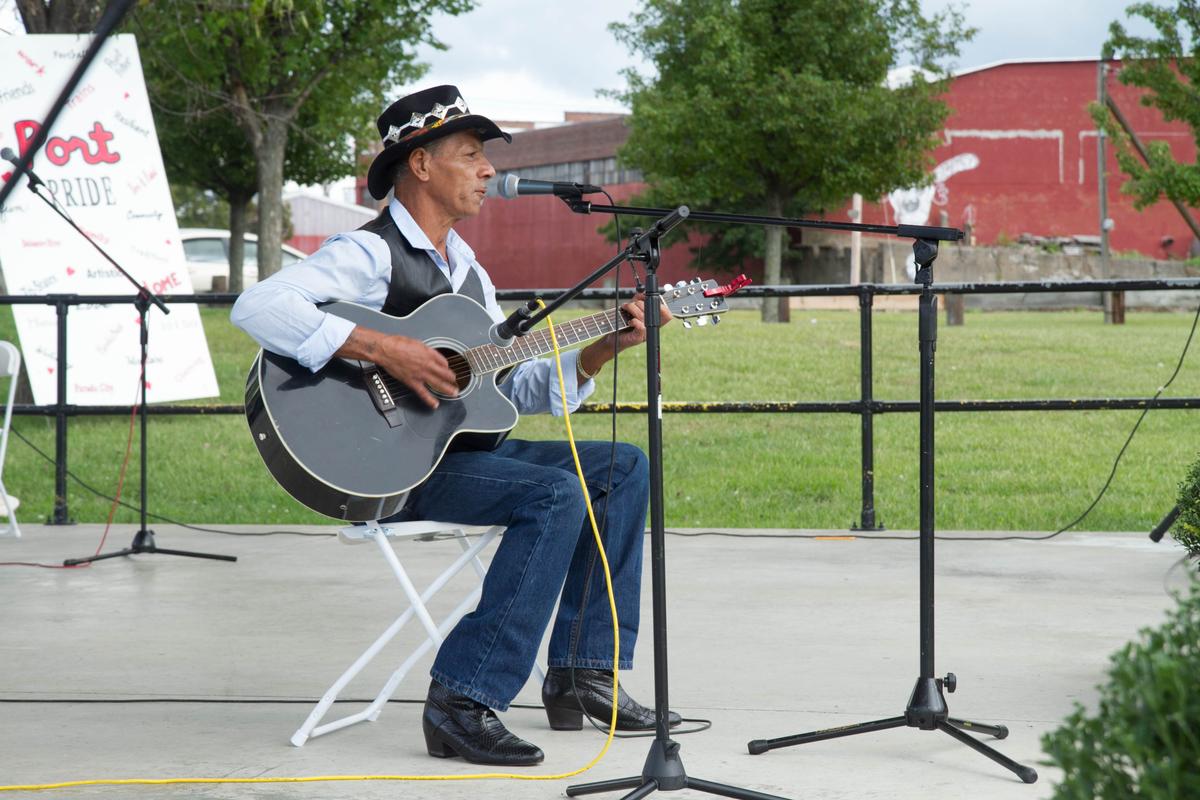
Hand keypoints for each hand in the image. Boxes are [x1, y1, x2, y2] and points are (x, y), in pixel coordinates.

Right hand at [338, 326, 457, 408]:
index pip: (443, 362)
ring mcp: (421, 374)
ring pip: (438, 384)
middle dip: (452, 379)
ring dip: (448, 389)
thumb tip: (431, 354)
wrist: (386, 350)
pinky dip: (430, 400)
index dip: (447, 366)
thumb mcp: (417, 342)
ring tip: (454, 393)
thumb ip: (426, 350)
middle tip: (457, 382)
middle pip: (444, 374)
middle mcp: (427, 365)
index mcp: (429, 354)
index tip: (448, 368)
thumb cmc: (398, 343)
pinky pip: (423, 393)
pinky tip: (435, 404)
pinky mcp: (412, 382)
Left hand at [578, 293, 672, 378]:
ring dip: (631, 308)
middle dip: (638, 303)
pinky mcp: (639, 338)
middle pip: (652, 309)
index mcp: (653, 321)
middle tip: (630, 305)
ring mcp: (646, 334)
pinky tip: (629, 322)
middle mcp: (651, 328)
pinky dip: (633, 321)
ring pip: (643, 315)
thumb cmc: (622, 322)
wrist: (613, 336)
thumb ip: (639, 299)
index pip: (667, 314)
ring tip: (625, 309)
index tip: (649, 300)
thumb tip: (643, 293)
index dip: (661, 306)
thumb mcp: (632, 308)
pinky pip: (641, 326)